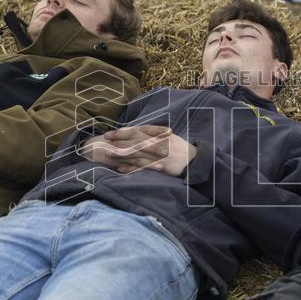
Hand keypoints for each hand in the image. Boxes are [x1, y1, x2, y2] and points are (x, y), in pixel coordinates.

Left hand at [81, 125, 196, 175]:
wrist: (195, 160)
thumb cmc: (182, 149)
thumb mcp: (169, 138)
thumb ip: (156, 135)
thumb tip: (141, 133)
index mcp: (159, 134)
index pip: (138, 130)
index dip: (124, 131)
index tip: (112, 132)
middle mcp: (158, 142)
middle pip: (135, 140)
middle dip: (119, 139)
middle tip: (105, 140)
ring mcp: (159, 154)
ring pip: (137, 153)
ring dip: (121, 153)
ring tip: (108, 154)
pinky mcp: (160, 166)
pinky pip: (143, 166)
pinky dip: (131, 168)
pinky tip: (121, 169)